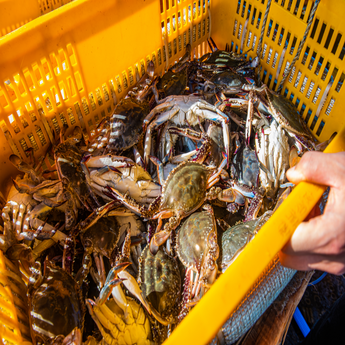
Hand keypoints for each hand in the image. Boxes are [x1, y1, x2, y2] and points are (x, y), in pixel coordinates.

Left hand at [279, 151, 344, 274]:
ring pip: (302, 256)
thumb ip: (313, 167)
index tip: (264, 222)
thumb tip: (294, 172)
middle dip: (286, 229)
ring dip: (299, 233)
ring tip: (315, 210)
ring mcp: (343, 261)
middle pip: (289, 253)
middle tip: (296, 207)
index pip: (285, 242)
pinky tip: (325, 217)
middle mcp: (337, 256)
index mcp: (332, 235)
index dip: (272, 228)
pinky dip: (313, 238)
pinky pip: (317, 255)